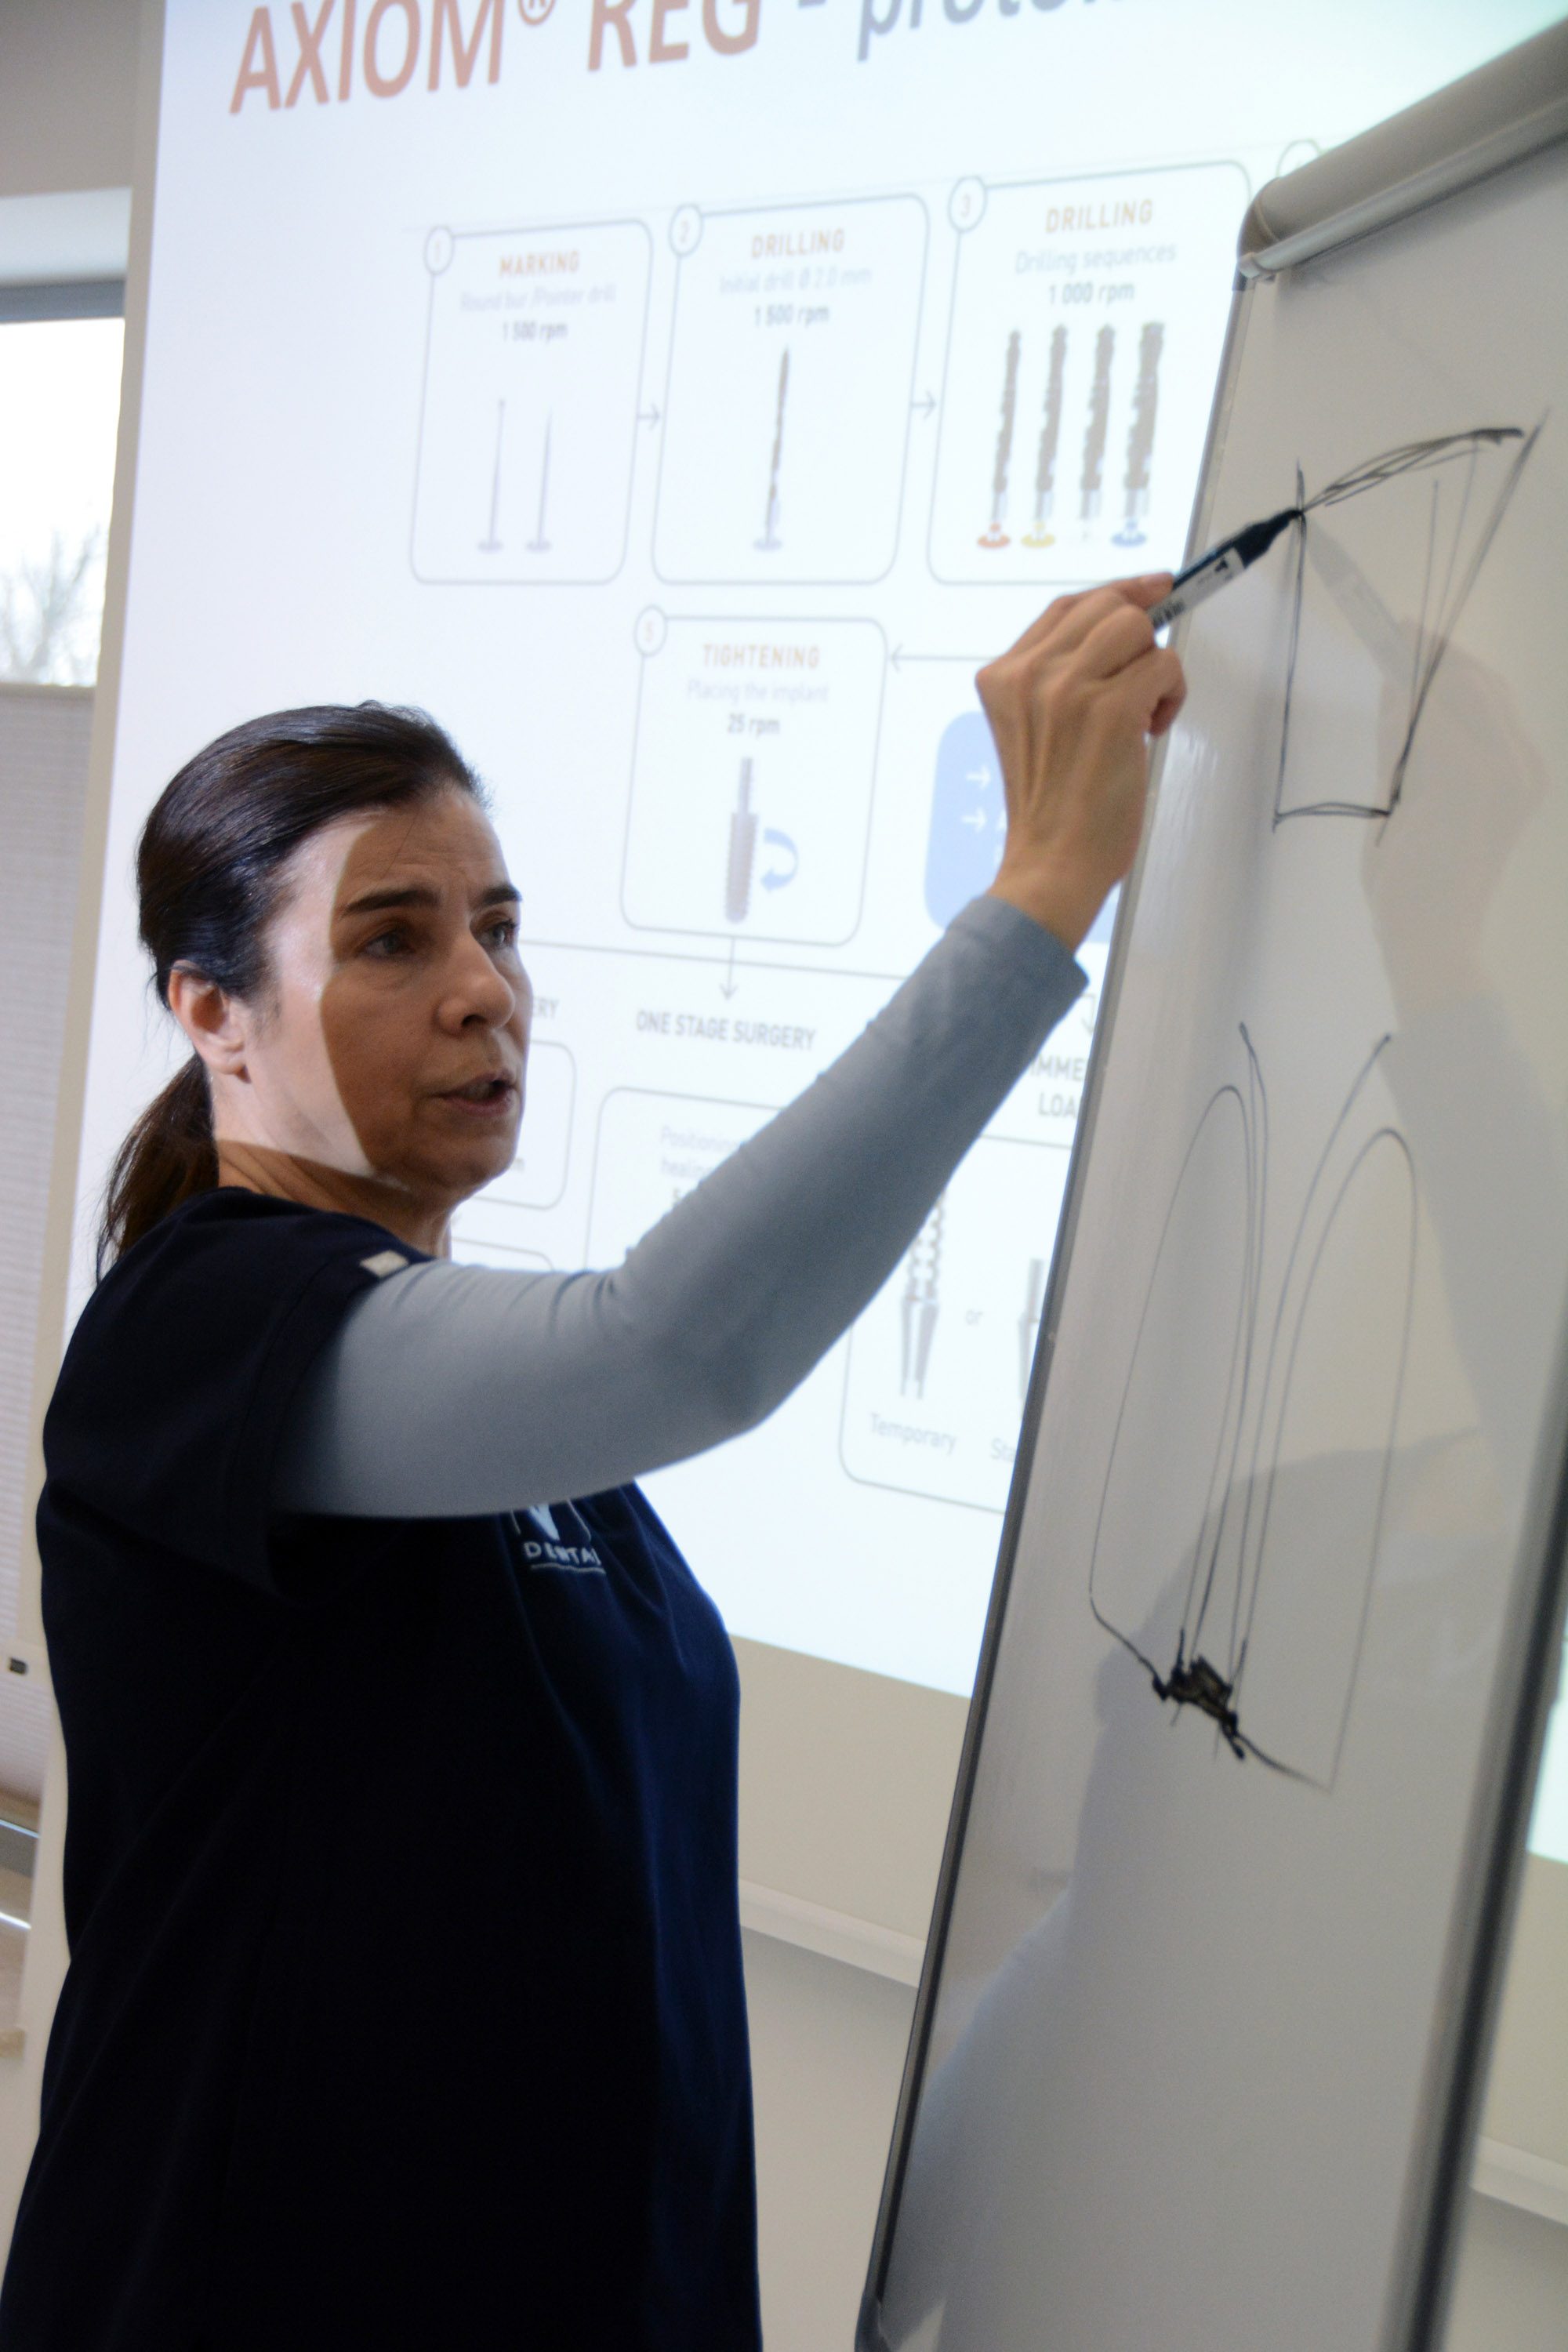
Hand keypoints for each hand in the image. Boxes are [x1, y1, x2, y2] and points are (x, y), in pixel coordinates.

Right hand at [978, 576, 1184, 950]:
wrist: (1051, 864)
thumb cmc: (1053, 809)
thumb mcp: (1033, 730)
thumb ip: (1058, 679)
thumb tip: (1126, 626)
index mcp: (1002, 677)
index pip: (1066, 606)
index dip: (1117, 593)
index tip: (1153, 590)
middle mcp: (1029, 674)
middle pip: (1107, 607)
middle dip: (1140, 637)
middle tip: (1146, 681)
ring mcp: (1068, 689)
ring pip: (1138, 629)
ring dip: (1156, 667)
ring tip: (1143, 714)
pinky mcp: (1110, 709)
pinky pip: (1164, 664)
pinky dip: (1171, 696)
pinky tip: (1150, 732)